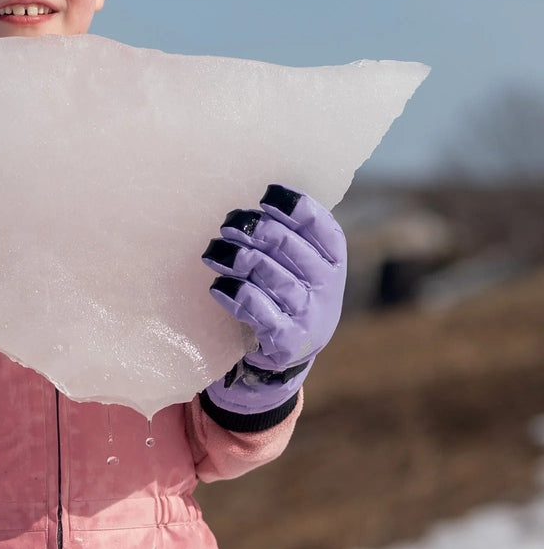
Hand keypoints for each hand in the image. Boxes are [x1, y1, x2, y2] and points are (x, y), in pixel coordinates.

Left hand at [199, 185, 345, 427]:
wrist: (289, 351)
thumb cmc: (287, 292)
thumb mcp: (299, 264)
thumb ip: (285, 235)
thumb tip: (247, 210)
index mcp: (333, 259)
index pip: (320, 226)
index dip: (294, 207)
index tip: (265, 196)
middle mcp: (327, 286)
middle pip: (288, 245)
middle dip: (254, 229)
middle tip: (228, 226)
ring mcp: (309, 314)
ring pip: (269, 274)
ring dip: (237, 257)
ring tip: (214, 251)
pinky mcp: (286, 339)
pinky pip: (257, 309)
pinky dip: (234, 294)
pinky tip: (219, 286)